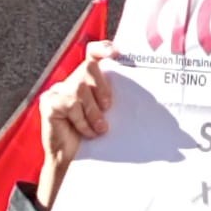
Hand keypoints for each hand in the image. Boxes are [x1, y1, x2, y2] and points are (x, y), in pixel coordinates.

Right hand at [37, 40, 116, 209]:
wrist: (75, 161)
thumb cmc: (96, 139)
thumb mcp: (111, 117)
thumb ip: (121, 104)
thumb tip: (161, 109)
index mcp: (89, 81)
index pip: (93, 54)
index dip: (102, 49)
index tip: (117, 52)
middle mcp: (72, 81)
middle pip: (89, 67)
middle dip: (102, 89)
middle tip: (108, 108)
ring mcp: (57, 91)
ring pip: (80, 88)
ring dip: (93, 112)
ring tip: (99, 129)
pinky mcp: (48, 103)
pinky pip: (69, 105)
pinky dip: (81, 122)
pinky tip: (84, 132)